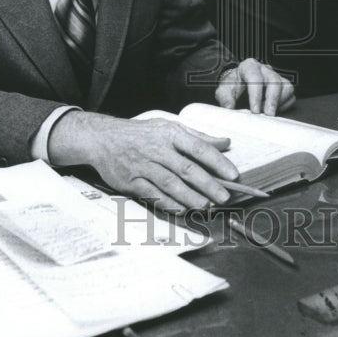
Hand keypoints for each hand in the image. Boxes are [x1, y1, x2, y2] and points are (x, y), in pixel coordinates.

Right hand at [47, 111, 238, 212]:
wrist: (103, 138)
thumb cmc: (140, 133)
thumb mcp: (168, 127)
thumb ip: (198, 136)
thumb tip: (226, 142)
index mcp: (170, 133)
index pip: (198, 147)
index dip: (217, 162)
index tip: (233, 174)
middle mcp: (157, 149)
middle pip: (186, 168)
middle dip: (208, 184)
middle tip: (224, 197)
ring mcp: (143, 165)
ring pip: (171, 184)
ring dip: (190, 197)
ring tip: (206, 206)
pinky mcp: (131, 181)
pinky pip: (153, 194)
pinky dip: (168, 203)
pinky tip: (181, 209)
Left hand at [215, 58, 295, 114]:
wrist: (238, 83)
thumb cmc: (232, 85)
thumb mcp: (223, 90)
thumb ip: (225, 98)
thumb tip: (229, 107)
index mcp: (249, 67)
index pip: (256, 78)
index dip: (256, 95)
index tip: (255, 110)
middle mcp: (264, 69)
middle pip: (275, 81)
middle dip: (272, 99)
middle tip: (267, 114)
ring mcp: (275, 76)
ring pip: (286, 86)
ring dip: (279, 102)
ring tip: (269, 113)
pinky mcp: (282, 85)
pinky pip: (290, 95)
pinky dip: (284, 104)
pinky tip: (273, 110)